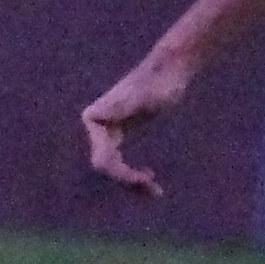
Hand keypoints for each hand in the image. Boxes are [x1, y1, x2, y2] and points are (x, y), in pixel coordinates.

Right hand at [80, 56, 193, 197]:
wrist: (171, 71)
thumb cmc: (160, 82)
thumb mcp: (144, 96)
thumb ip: (123, 104)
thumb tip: (93, 115)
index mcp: (93, 119)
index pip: (101, 160)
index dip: (122, 174)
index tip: (147, 178)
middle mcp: (95, 127)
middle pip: (106, 167)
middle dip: (128, 181)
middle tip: (156, 191)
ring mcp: (106, 133)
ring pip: (113, 168)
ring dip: (132, 183)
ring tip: (156, 192)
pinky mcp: (119, 136)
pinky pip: (120, 161)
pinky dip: (134, 174)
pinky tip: (151, 178)